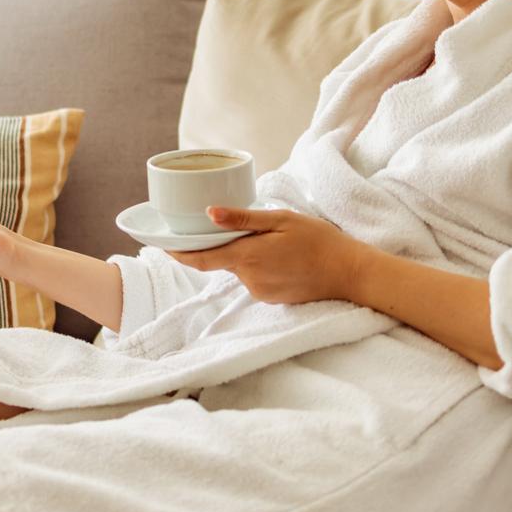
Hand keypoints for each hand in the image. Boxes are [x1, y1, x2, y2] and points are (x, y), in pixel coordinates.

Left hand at [164, 205, 367, 306]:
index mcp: (247, 256)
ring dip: (246, 256)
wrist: (349, 273)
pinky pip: (255, 279)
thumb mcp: (281, 219)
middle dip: (224, 245)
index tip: (161, 245)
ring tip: (276, 243)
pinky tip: (283, 258)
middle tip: (241, 227)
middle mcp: (249, 279)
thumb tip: (209, 213)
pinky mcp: (271, 299)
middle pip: (222, 261)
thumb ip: (243, 219)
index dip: (178, 253)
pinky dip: (260, 267)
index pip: (200, 258)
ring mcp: (260, 292)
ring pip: (240, 269)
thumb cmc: (318, 240)